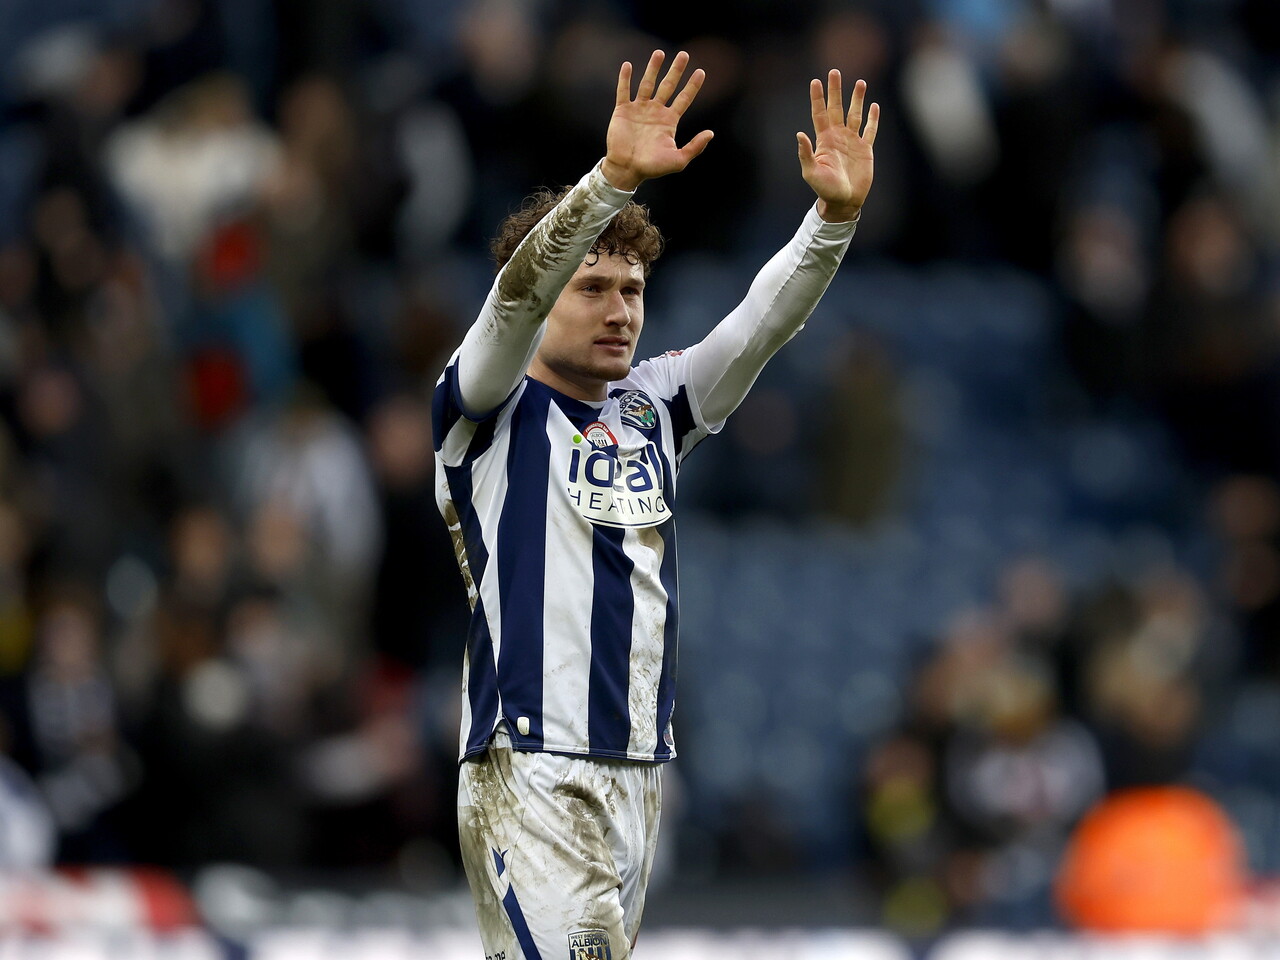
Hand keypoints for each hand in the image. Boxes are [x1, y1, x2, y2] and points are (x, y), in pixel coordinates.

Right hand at [601, 50, 714, 191]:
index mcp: (669, 121)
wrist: (627, 170)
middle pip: (668, 85)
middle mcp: (655, 111)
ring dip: (653, 68)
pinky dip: (625, 78)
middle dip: (676, 70)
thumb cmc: (653, 168)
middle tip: (684, 54)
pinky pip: (624, 91)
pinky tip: (628, 65)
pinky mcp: (623, 111)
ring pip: (647, 83)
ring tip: (659, 53)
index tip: (701, 71)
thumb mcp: (678, 160)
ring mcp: (639, 109)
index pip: (684, 98)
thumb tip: (710, 133)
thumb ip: (695, 147)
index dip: (692, 85)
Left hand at [797, 71, 878, 221]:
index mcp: (824, 140)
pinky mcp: (866, 149)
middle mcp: (837, 137)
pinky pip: (870, 130)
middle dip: (835, 91)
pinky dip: (872, 118)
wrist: (844, 201)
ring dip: (857, 99)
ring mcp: (852, 142)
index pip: (819, 113)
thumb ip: (805, 153)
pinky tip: (874, 106)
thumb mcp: (811, 172)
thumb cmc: (825, 189)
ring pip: (855, 114)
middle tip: (835, 71)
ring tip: (860, 82)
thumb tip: (799, 134)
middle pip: (836, 108)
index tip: (815, 81)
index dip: (817, 98)